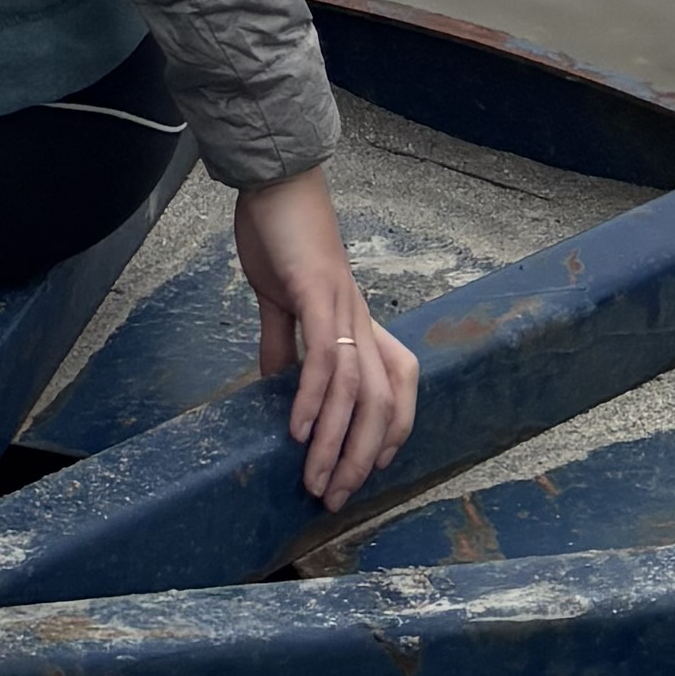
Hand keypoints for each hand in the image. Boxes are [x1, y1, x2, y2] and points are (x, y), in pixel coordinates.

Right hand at [232, 166, 422, 513]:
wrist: (274, 178)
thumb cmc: (281, 232)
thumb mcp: (282, 296)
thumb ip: (283, 340)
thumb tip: (275, 382)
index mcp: (356, 319)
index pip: (400, 382)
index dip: (393, 430)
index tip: (367, 471)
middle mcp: (360, 318)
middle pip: (384, 403)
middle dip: (361, 458)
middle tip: (335, 498)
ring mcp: (343, 306)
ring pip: (357, 391)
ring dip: (335, 443)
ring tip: (314, 480)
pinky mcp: (317, 292)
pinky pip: (324, 357)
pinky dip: (313, 399)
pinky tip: (296, 429)